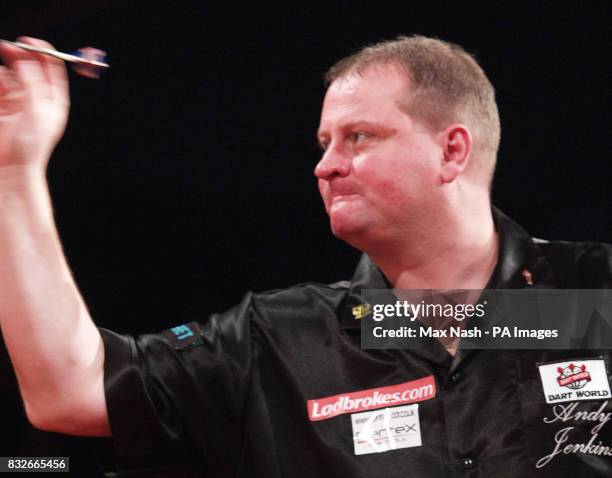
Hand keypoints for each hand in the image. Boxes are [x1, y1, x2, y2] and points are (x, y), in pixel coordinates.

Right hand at [0, 37, 69, 169]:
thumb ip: (32, 81)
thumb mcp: (36, 108)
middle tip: (7, 47)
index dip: (43, 53)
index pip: (52, 68)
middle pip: (29, 67)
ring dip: (3, 71)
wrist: (11, 167)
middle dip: (18, 56)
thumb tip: (27, 56)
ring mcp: (18, 101)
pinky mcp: (1, 105)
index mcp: (54, 99)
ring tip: (2, 82)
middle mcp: (38, 98)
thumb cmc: (31, 144)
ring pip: (9, 74)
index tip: (30, 42)